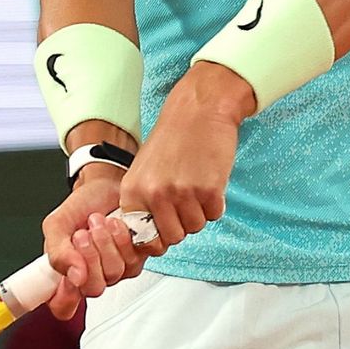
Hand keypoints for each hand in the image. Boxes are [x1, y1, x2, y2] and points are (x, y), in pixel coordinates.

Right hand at [40, 168, 142, 319]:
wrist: (106, 186)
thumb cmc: (81, 207)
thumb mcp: (57, 225)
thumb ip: (58, 252)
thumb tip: (74, 277)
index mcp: (67, 274)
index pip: (62, 307)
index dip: (64, 296)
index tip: (66, 274)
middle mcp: (91, 277)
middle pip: (93, 289)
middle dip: (88, 256)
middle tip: (82, 233)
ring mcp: (114, 271)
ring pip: (113, 273)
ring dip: (105, 242)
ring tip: (98, 222)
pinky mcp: (135, 260)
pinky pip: (131, 260)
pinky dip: (122, 238)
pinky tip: (115, 224)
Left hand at [119, 63, 252, 253]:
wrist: (199, 109)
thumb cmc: (173, 137)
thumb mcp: (144, 170)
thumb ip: (144, 203)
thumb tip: (151, 239)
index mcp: (133, 192)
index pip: (143, 240)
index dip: (157, 237)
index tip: (166, 226)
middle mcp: (155, 195)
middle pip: (173, 237)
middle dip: (182, 224)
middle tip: (186, 200)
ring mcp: (182, 194)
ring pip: (196, 227)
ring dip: (200, 212)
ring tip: (197, 185)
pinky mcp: (209, 190)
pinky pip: (215, 214)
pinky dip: (216, 203)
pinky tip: (210, 180)